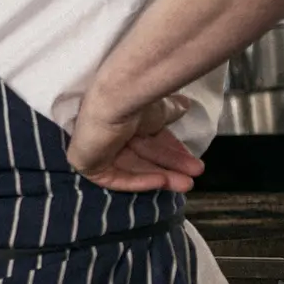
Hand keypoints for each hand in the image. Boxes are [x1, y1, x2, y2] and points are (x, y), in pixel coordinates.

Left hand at [66, 91, 204, 191]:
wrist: (116, 101)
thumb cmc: (136, 100)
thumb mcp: (159, 110)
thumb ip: (169, 112)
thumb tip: (185, 105)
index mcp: (124, 120)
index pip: (149, 140)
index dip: (172, 151)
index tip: (193, 161)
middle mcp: (110, 134)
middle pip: (144, 156)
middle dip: (170, 166)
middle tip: (195, 173)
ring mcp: (97, 150)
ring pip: (133, 168)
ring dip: (162, 176)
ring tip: (187, 183)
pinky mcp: (88, 165)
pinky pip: (117, 178)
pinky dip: (140, 180)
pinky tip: (162, 182)